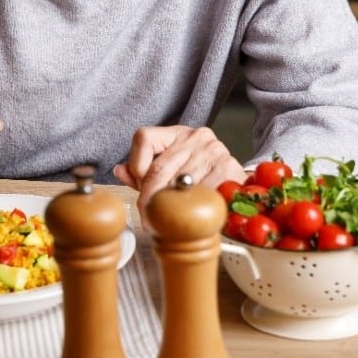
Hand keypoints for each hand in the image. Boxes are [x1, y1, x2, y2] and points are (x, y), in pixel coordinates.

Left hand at [113, 124, 245, 227]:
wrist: (237, 183)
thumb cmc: (199, 176)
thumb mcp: (170, 167)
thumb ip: (142, 171)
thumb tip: (119, 171)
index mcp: (175, 134)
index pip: (144, 138)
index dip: (136, 166)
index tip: (139, 188)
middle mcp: (194, 137)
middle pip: (159, 168)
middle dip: (149, 198)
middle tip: (147, 219)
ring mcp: (213, 150)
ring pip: (179, 183)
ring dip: (170, 207)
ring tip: (166, 223)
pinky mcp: (228, 167)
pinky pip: (202, 192)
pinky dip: (193, 208)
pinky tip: (191, 217)